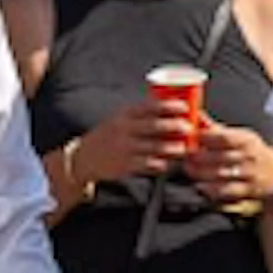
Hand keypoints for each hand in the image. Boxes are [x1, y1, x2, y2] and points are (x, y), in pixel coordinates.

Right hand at [65, 95, 202, 190]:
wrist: (83, 158)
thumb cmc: (108, 136)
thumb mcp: (119, 120)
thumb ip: (140, 116)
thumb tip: (169, 109)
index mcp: (124, 115)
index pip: (149, 106)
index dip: (169, 106)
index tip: (185, 107)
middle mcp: (123, 129)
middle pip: (154, 126)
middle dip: (175, 126)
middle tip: (189, 128)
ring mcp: (124, 148)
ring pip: (155, 147)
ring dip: (173, 148)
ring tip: (184, 148)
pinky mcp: (125, 165)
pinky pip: (148, 164)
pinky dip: (161, 164)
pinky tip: (169, 164)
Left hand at [181, 122, 272, 214]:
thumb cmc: (251, 151)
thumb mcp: (239, 136)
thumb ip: (216, 129)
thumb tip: (197, 115)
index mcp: (246, 140)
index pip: (224, 137)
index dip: (205, 137)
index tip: (191, 137)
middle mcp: (249, 156)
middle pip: (220, 156)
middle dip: (199, 156)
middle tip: (185, 155)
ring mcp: (249, 174)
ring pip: (221, 173)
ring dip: (201, 172)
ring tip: (188, 169)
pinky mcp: (247, 190)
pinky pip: (227, 191)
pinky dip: (212, 189)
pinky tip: (201, 186)